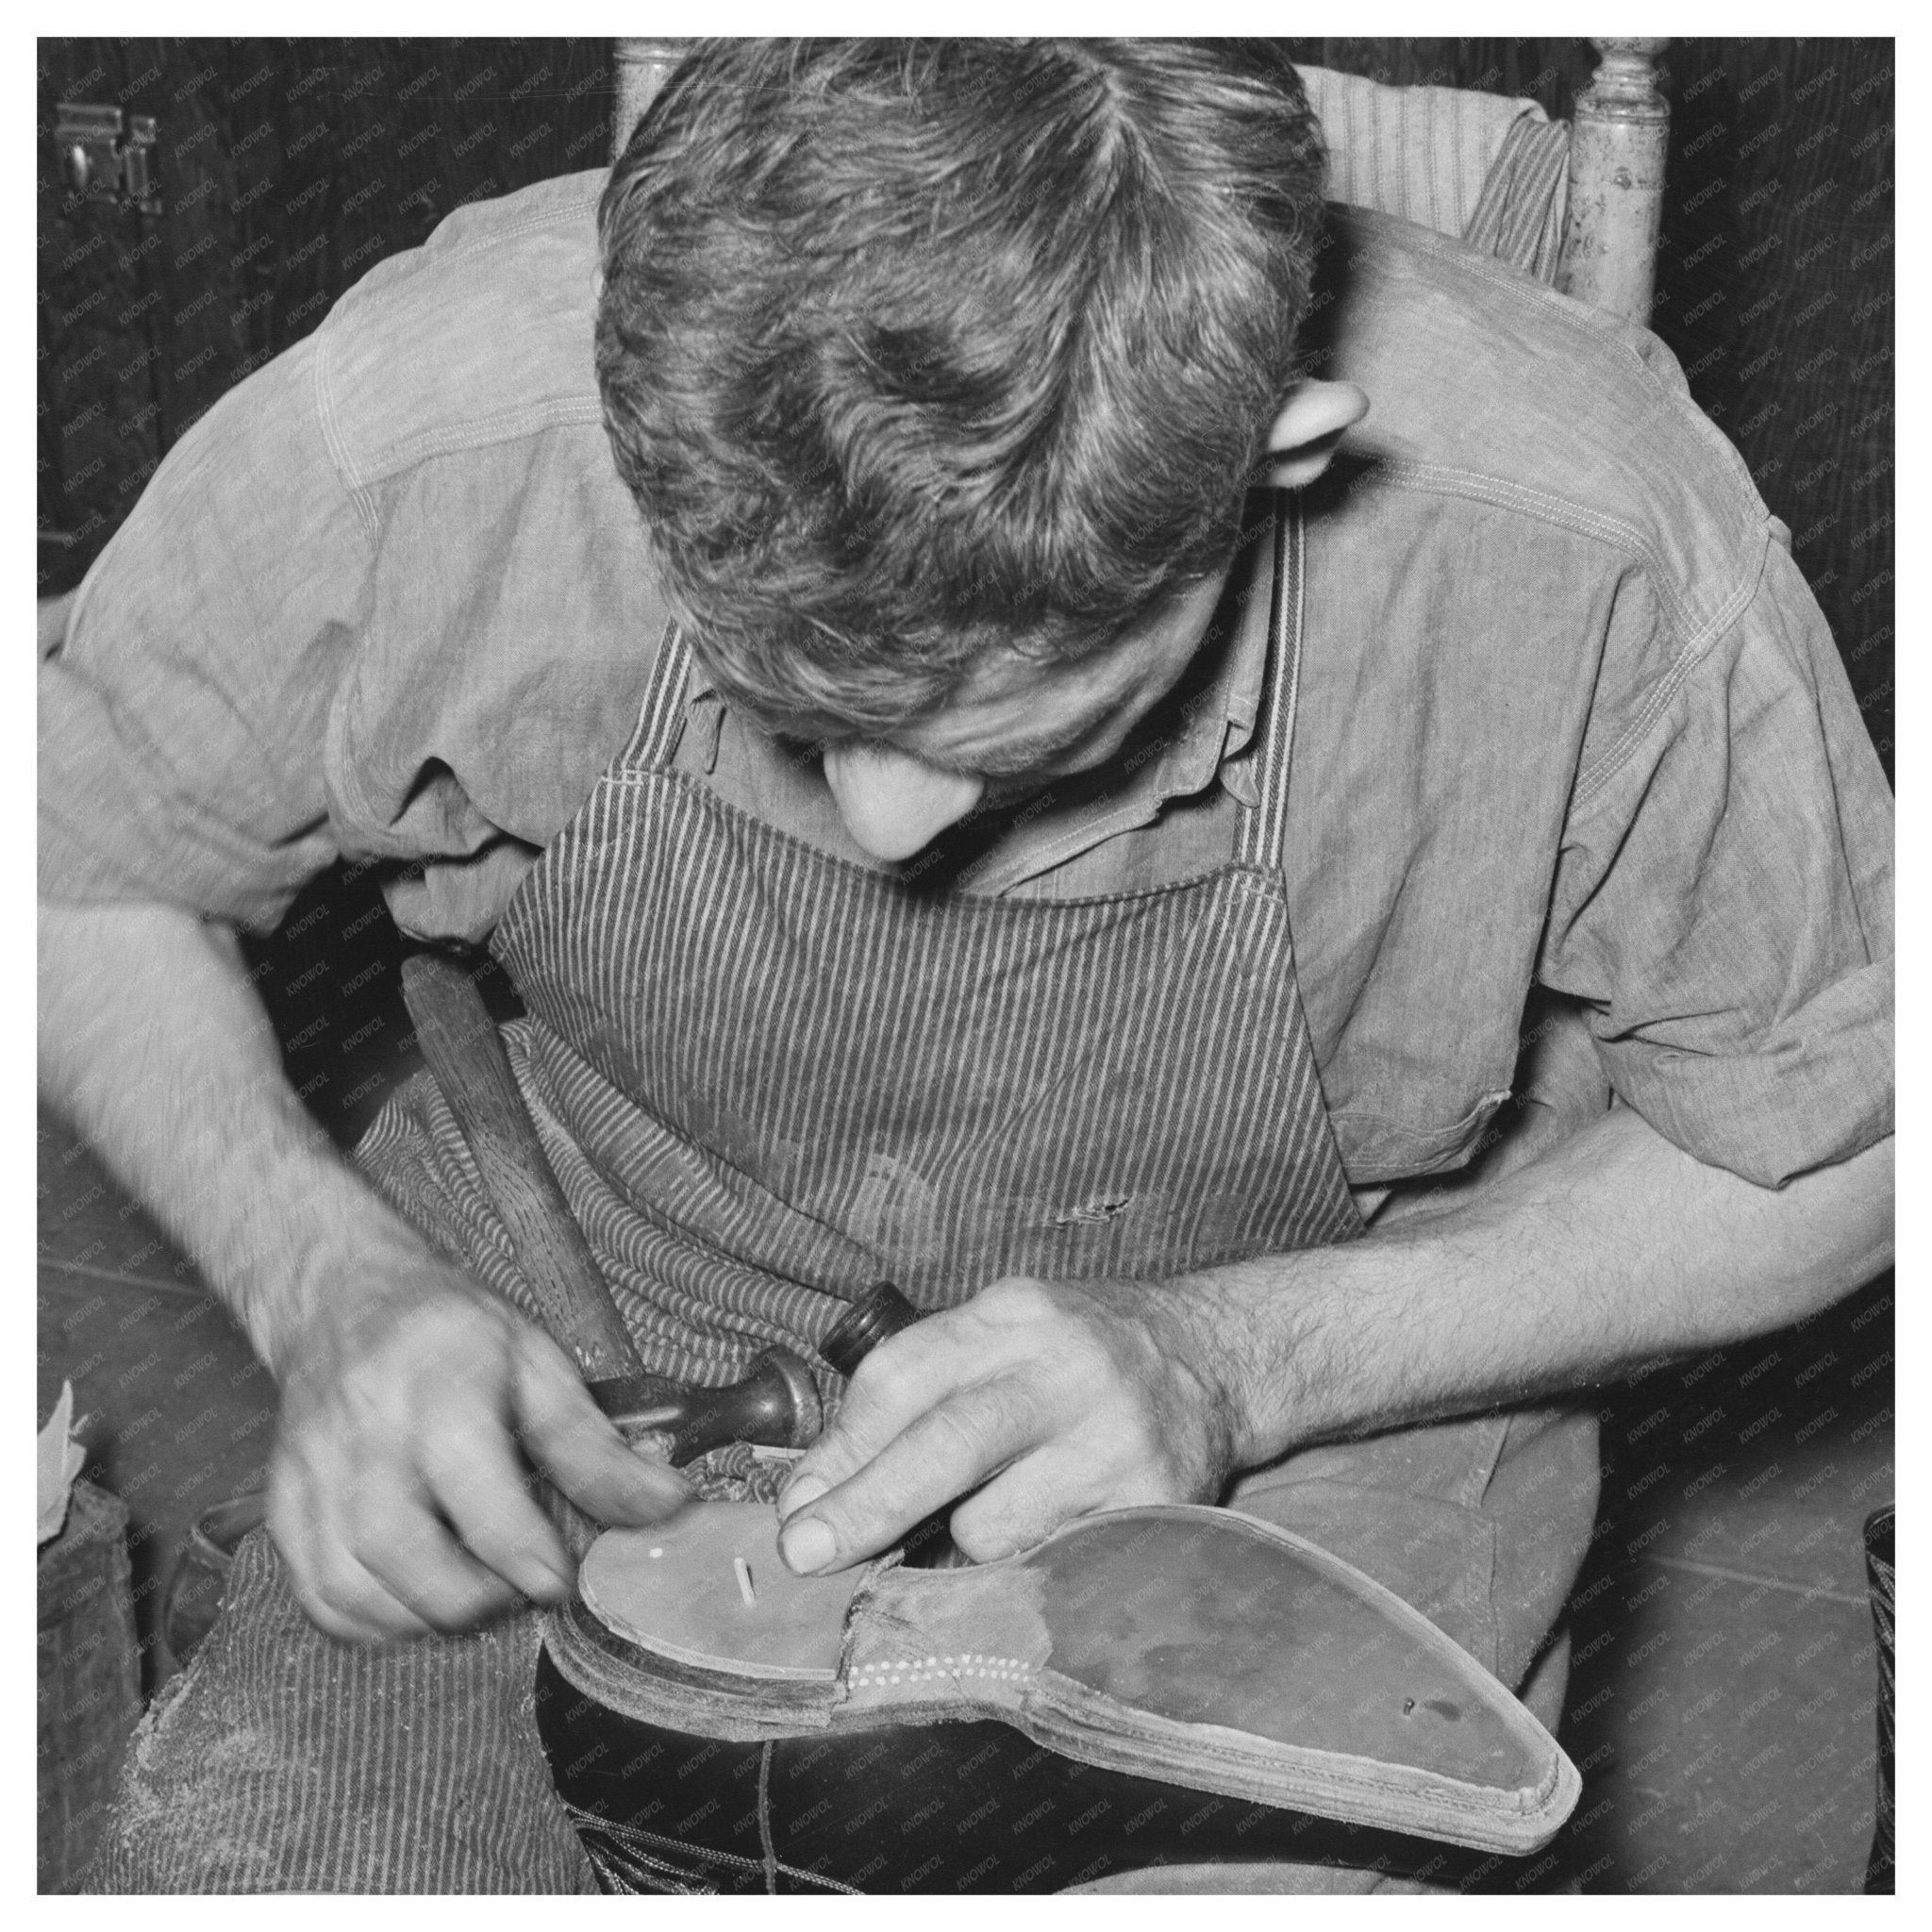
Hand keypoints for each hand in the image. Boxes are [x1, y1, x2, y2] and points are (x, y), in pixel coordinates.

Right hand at [268, 1238, 688, 1642]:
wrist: (341, 1298)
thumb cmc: (452, 1331)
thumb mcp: (538, 1363)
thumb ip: (597, 1445)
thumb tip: (669, 1505)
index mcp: (439, 1383)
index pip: (476, 1490)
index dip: (526, 1555)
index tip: (561, 1581)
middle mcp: (365, 1430)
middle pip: (399, 1550)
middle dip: (469, 1599)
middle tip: (517, 1592)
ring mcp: (312, 1471)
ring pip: (350, 1585)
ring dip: (420, 1618)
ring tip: (474, 1598)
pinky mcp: (281, 1503)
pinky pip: (316, 1593)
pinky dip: (369, 1622)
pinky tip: (416, 1603)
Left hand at [776, 1276, 1240, 1574]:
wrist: (1212, 1361)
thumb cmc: (1074, 1358)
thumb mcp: (999, 1335)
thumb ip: (917, 1393)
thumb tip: (817, 1493)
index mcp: (1014, 1314)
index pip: (905, 1376)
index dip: (842, 1448)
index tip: (798, 1504)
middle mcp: (1068, 1368)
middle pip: (948, 1444)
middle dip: (866, 1506)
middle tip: (806, 1553)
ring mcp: (1118, 1439)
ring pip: (993, 1527)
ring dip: (961, 1545)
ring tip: (997, 1513)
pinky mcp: (1155, 1506)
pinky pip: (1048, 1567)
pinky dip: (1021, 1570)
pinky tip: (1037, 1539)